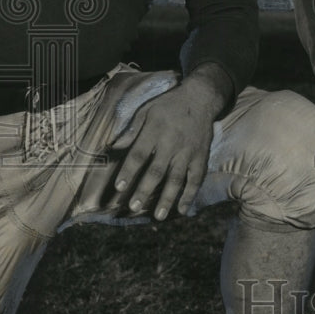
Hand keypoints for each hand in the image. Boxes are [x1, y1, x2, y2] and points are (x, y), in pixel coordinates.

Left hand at [109, 66, 228, 220]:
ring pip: (177, 178)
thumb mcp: (146, 111)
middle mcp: (172, 143)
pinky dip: (190, 194)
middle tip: (134, 207)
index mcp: (155, 131)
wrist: (201, 97)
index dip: (129, 171)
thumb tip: (114, 147)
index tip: (119, 187)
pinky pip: (196, 178)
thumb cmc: (168, 105)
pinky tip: (182, 210)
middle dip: (145, 189)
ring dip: (167, 198)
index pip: (139, 154)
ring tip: (158, 216)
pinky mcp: (201, 156)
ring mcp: (188, 151)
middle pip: (157, 170)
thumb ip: (131, 130)